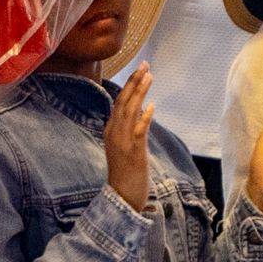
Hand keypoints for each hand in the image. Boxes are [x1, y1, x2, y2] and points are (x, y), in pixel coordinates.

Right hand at [103, 67, 155, 209]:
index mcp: (111, 130)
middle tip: (144, 65)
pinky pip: (138, 130)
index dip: (129, 85)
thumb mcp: (124, 146)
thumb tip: (140, 110)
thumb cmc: (125, 172)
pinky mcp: (133, 151)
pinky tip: (151, 106)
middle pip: (123, 102)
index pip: (119, 102)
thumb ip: (129, 128)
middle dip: (134, 82)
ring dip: (139, 93)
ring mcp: (123, 142)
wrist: (122, 196)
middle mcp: (114, 133)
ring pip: (129, 111)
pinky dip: (144, 117)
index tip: (139, 70)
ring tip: (149, 76)